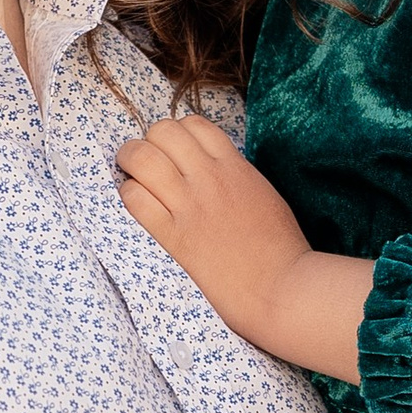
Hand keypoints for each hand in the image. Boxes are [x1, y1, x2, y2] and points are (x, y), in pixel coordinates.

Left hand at [114, 114, 373, 377]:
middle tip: (145, 159)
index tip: (172, 149)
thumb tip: (215, 172)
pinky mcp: (175, 236)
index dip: (176, 132)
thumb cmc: (281, 249)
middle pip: (163, 131)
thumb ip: (238, 177)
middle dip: (148, 140)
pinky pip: (136, 199)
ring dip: (129, 160)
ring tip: (130, 173)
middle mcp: (210, 178)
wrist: (282, 288)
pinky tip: (136, 203)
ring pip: (143, 158)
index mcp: (236, 166)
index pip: (194, 124)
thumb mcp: (265, 196)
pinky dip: (129, 194)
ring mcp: (191, 205)